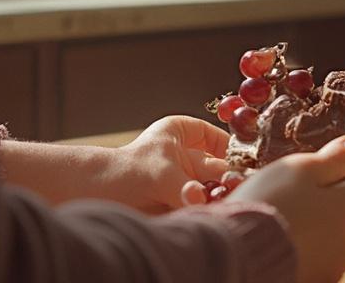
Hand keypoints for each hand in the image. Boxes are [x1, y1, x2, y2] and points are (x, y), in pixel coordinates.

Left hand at [108, 116, 229, 212]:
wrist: (97, 196)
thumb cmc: (123, 173)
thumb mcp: (159, 175)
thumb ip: (185, 188)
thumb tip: (200, 199)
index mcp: (182, 132)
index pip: (218, 137)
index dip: (233, 150)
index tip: (247, 164)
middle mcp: (188, 155)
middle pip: (219, 167)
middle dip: (228, 180)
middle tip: (239, 191)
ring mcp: (186, 179)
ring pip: (214, 188)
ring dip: (219, 197)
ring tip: (228, 204)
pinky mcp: (183, 201)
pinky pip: (205, 204)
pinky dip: (210, 210)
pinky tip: (216, 213)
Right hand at [227, 134, 344, 282]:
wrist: (235, 253)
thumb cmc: (268, 204)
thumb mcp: (299, 169)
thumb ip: (337, 158)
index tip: (336, 174)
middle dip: (330, 208)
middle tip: (295, 197)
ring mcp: (332, 269)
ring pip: (330, 242)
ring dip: (314, 231)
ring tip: (281, 221)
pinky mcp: (314, 282)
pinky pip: (313, 262)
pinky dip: (300, 252)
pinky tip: (277, 243)